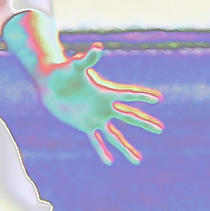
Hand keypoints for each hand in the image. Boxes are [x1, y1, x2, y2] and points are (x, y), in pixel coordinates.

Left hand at [36, 42, 166, 161]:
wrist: (49, 83)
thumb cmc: (62, 71)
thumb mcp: (75, 66)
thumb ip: (87, 58)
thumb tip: (98, 48)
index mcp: (105, 92)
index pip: (128, 95)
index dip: (142, 96)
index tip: (158, 98)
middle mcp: (105, 106)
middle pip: (129, 116)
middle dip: (144, 123)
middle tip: (160, 129)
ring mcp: (96, 117)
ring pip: (115, 135)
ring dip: (126, 147)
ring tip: (137, 160)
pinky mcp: (85, 125)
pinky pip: (96, 140)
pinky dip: (102, 151)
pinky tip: (109, 162)